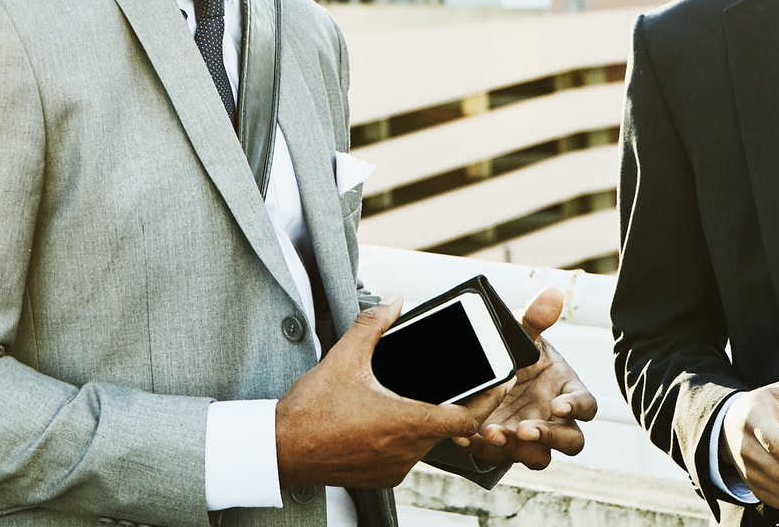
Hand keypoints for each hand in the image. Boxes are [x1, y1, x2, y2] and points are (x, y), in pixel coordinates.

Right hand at [277, 299, 490, 488]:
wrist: (280, 450)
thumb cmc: (310, 413)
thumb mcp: (344, 358)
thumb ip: (373, 325)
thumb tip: (392, 301)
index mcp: (408, 422)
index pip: (468, 417)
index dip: (489, 399)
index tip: (498, 383)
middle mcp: (407, 451)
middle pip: (447, 427)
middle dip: (449, 404)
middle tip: (448, 382)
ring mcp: (394, 468)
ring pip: (425, 442)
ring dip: (423, 422)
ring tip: (408, 398)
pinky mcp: (380, 478)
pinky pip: (405, 457)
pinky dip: (402, 439)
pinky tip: (384, 421)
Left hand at [447, 287, 598, 469]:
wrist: (480, 369)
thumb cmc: (514, 351)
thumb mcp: (520, 333)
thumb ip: (535, 318)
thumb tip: (552, 294)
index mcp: (566, 390)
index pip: (586, 405)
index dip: (577, 408)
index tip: (559, 405)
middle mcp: (553, 419)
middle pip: (571, 442)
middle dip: (551, 438)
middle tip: (525, 428)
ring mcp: (529, 436)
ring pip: (538, 457)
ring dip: (518, 449)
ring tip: (492, 433)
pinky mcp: (503, 447)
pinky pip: (497, 457)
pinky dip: (480, 448)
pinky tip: (462, 435)